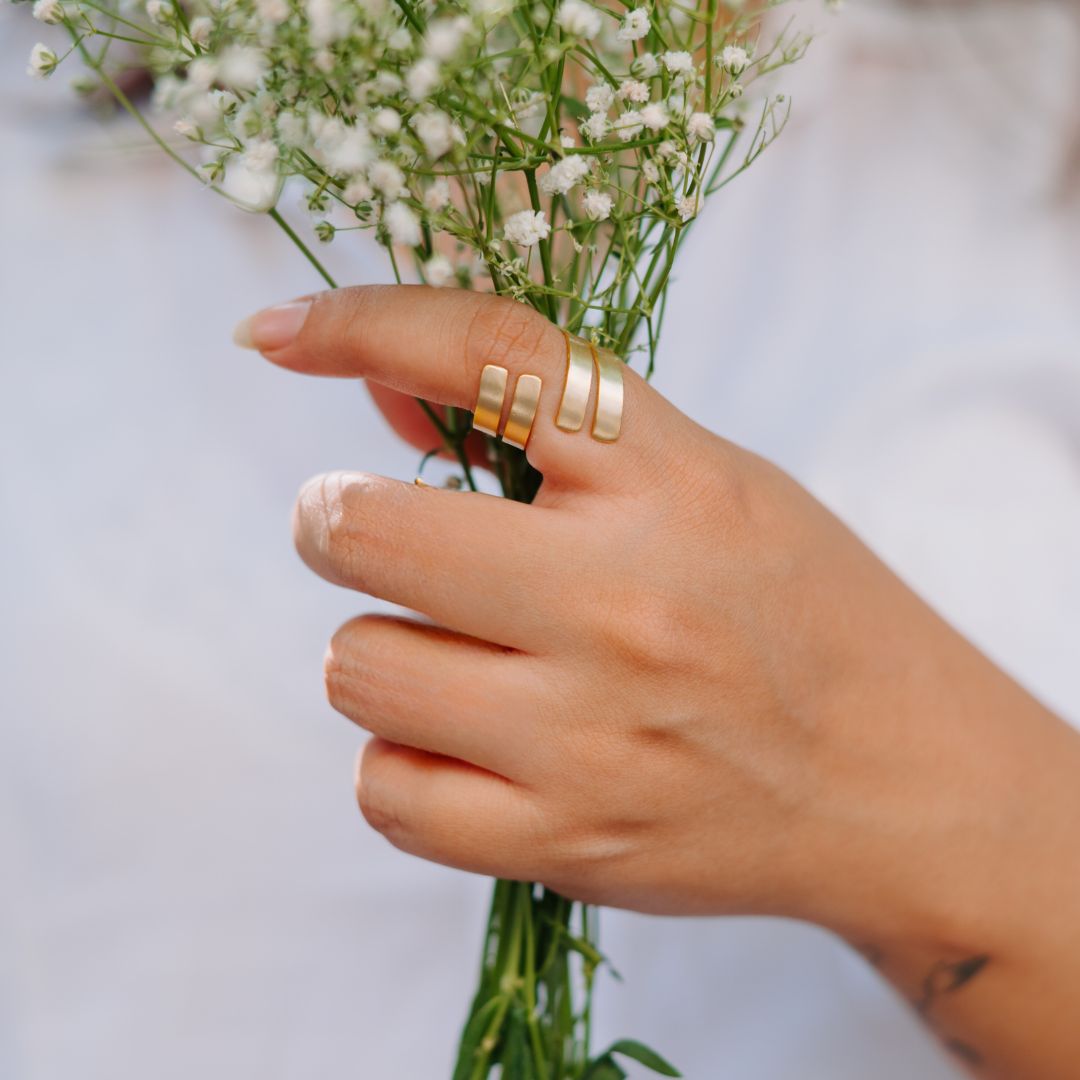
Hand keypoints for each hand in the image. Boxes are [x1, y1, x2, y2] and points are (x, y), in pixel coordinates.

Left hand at [237, 286, 1079, 1077]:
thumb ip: (545, 431)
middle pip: (363, 528)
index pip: (483, 354)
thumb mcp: (704, 483)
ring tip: (457, 657)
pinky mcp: (566, 843)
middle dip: (336, 520)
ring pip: (356, 664)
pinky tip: (466, 743)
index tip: (277, 334)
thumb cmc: (801, 612)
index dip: (357, 320)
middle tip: (365, 530)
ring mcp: (588, 734)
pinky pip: (384, 790)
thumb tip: (377, 391)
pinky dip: (400, 760)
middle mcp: (622, 600)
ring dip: (380, 649)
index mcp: (669, 480)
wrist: (897, 780)